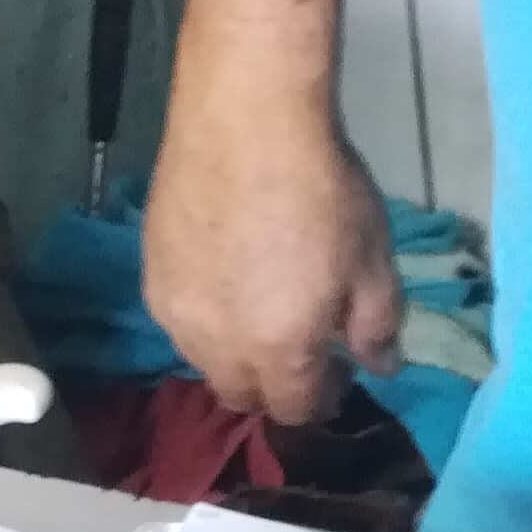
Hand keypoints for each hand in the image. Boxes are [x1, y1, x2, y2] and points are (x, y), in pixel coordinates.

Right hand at [142, 81, 398, 425]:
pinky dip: (208, 317)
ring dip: (237, 353)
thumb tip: (381, 366)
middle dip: (276, 384)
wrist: (245, 121)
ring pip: (206, 362)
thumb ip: (377, 324)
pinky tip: (230, 273)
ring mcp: (176, 314)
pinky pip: (182, 323)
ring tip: (265, 303)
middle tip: (305, 340)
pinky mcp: (151, 279)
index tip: (340, 366)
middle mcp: (219, 346)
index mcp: (280, 349)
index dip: (323, 396)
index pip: (296, 409)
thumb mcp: (372, 258)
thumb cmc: (322, 188)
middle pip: (243, 395)